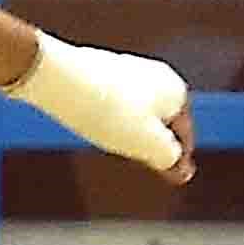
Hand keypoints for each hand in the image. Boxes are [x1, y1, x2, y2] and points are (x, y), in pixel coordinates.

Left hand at [6, 34, 193, 184]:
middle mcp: (156, 75)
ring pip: (135, 109)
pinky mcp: (97, 69)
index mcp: (176, 91)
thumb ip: (168, 157)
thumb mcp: (148, 144)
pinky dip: (109, 116)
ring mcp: (126, 68)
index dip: (179, 159)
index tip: (177, 176)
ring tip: (117, 143)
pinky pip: (110, 100)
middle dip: (156, 142)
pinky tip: (94, 123)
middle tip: (151, 163)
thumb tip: (176, 163)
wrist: (60, 78)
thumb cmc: (107, 109)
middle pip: (160, 120)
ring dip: (131, 130)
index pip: (183, 134)